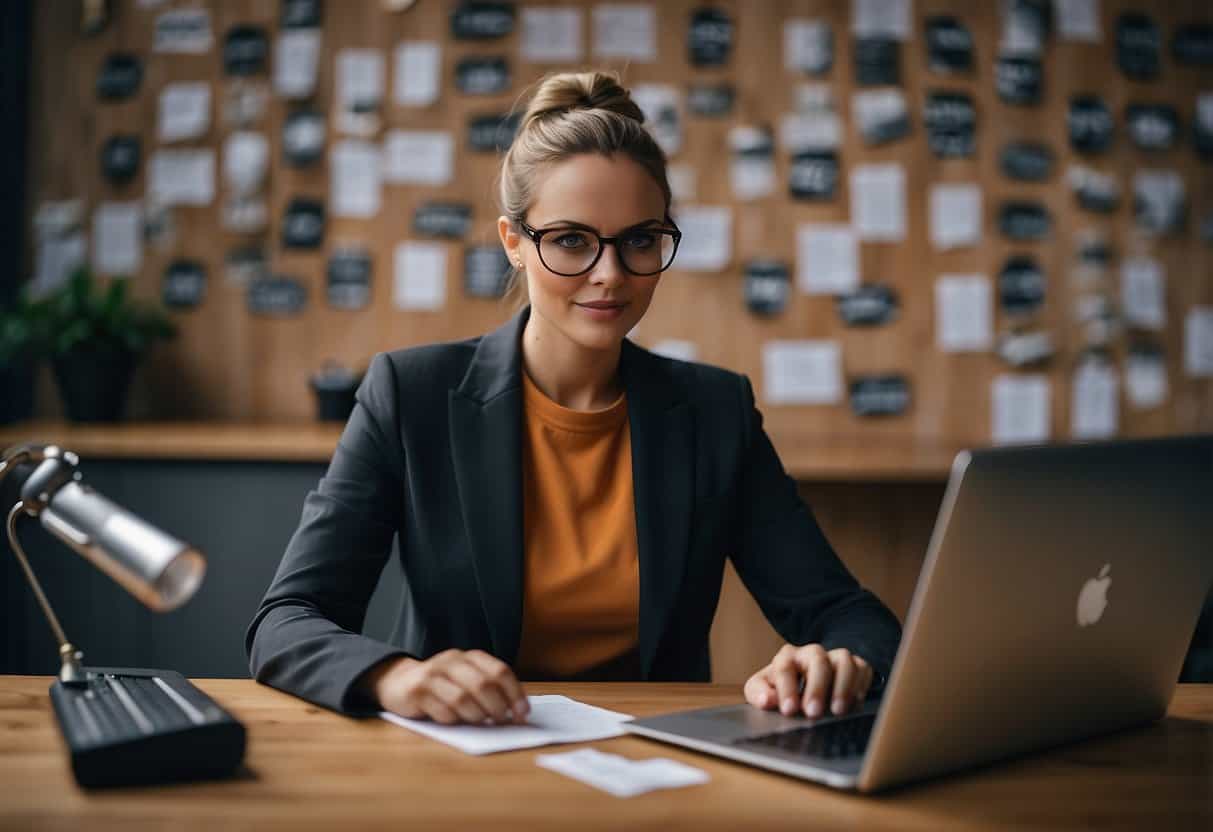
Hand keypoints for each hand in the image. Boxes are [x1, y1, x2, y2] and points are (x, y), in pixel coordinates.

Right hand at [364, 649, 529, 724]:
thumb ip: (488, 689)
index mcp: (469, 657)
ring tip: (480, 722)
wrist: (398, 682)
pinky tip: (453, 720)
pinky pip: (442, 710)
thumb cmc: (441, 686)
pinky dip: (453, 720)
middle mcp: (452, 661)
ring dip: (476, 715)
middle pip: (482, 684)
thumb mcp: (466, 679)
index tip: (524, 713)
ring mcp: (433, 675)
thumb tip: (516, 711)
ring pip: (463, 698)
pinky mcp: (417, 691)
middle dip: (497, 706)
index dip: (515, 693)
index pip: (499, 671)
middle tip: (503, 721)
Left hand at [743, 644, 873, 718]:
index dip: (787, 689)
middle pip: (817, 661)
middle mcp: (812, 653)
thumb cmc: (782, 686)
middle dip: (816, 688)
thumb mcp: (764, 688)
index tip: (788, 710)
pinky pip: (862, 668)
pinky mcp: (856, 665)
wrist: (808, 677)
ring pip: (844, 661)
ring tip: (837, 711)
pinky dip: (860, 685)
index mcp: (787, 657)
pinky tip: (854, 704)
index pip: (785, 667)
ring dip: (842, 686)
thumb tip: (766, 700)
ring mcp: (836, 657)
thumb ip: (758, 693)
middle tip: (813, 713)